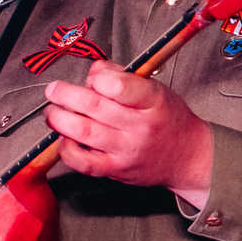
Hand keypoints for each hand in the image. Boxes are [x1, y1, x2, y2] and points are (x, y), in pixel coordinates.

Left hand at [47, 62, 213, 203]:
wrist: (188, 156)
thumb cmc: (170, 120)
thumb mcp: (157, 89)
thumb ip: (124, 76)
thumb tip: (94, 71)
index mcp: (154, 101)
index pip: (120, 86)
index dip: (97, 78)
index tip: (91, 77)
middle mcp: (140, 126)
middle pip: (95, 106)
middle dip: (66, 94)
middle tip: (54, 90)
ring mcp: (127, 150)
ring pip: (85, 132)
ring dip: (60, 119)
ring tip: (52, 111)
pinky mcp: (117, 170)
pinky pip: (84, 162)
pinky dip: (67, 149)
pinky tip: (64, 138)